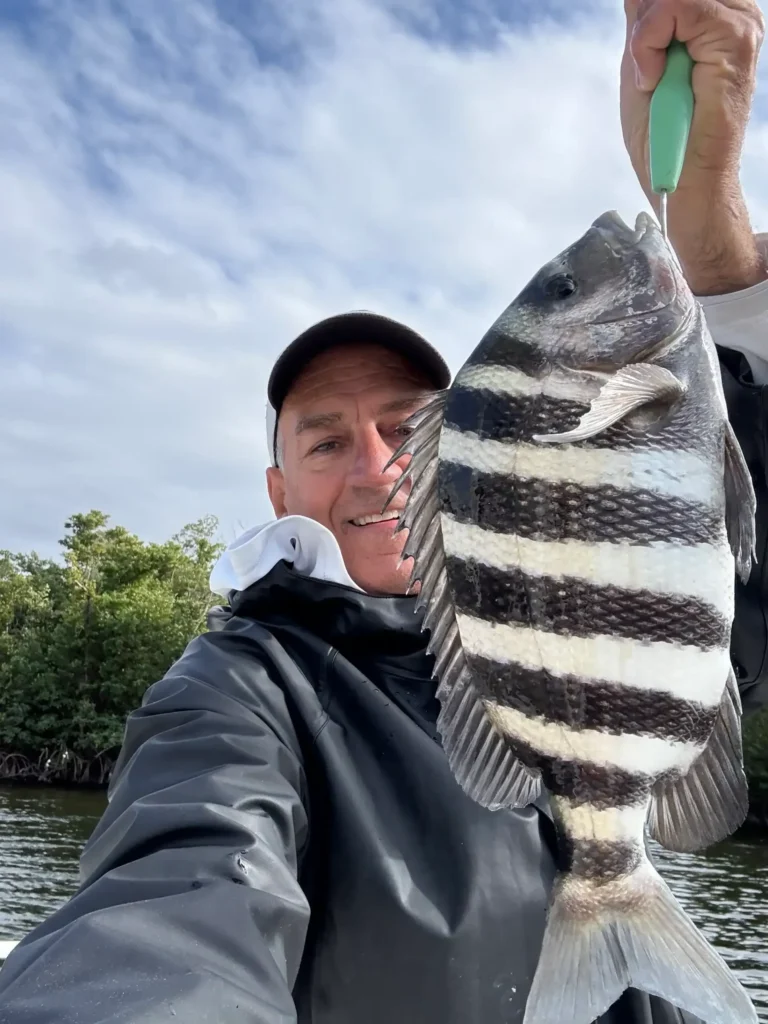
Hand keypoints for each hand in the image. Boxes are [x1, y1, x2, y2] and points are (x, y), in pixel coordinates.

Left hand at [620, 0, 765, 294]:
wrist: (684, 184)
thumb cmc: (664, 137)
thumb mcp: (641, 67)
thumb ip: (643, 26)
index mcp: (714, 18)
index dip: (644, 15)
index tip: (642, 60)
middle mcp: (734, 14)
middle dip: (644, 18)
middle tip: (645, 66)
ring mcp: (739, 25)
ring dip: (646, 32)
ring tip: (651, 75)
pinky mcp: (736, 41)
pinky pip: (680, 5)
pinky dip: (650, 40)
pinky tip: (653, 77)